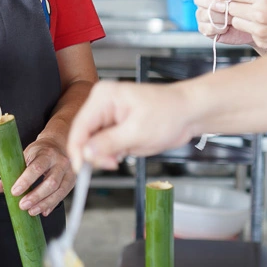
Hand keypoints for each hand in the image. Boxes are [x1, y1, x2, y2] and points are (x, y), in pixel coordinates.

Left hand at [0, 137, 73, 216]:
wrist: (58, 144)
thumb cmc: (39, 152)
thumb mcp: (24, 156)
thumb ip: (11, 172)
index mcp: (47, 154)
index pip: (36, 168)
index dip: (25, 181)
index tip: (14, 191)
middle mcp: (60, 162)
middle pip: (51, 182)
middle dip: (36, 196)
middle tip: (23, 205)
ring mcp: (69, 172)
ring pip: (59, 191)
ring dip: (44, 203)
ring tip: (31, 211)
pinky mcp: (72, 181)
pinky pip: (63, 195)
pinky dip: (52, 204)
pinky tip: (43, 211)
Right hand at [67, 81, 193, 171]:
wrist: (188, 113)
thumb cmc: (170, 112)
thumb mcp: (138, 132)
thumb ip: (109, 143)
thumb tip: (86, 152)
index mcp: (104, 97)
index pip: (80, 126)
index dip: (78, 150)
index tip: (81, 169)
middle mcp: (102, 104)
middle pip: (84, 136)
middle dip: (96, 153)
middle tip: (112, 163)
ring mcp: (108, 116)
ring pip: (93, 143)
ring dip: (106, 154)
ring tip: (125, 153)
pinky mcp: (115, 126)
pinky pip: (104, 144)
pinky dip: (113, 152)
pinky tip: (127, 150)